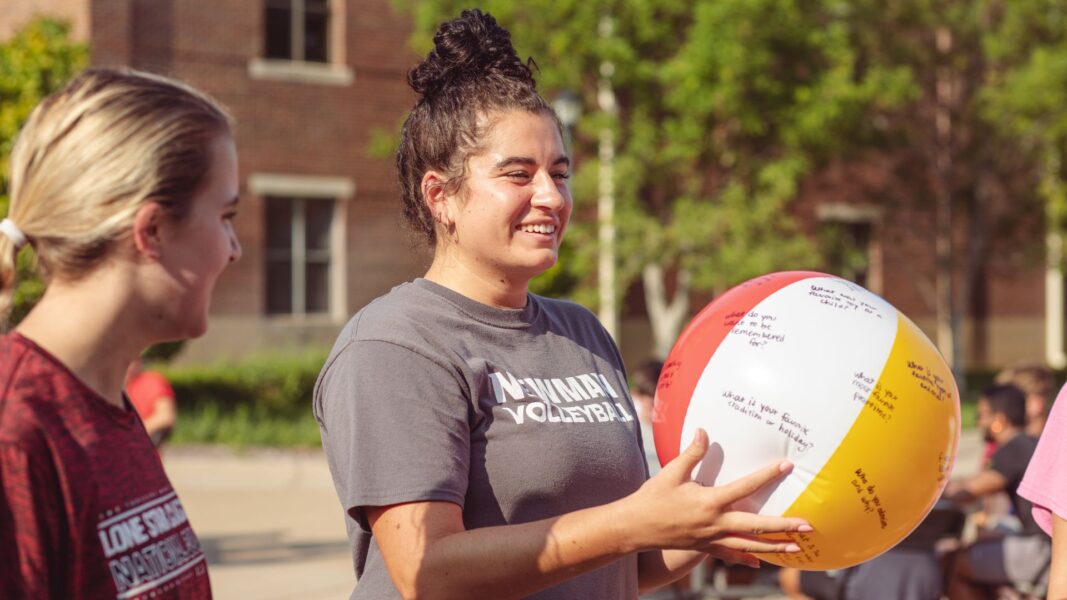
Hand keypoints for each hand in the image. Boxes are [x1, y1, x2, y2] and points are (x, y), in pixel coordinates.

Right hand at [622, 428, 810, 556]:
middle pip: (757, 526)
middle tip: (808, 525)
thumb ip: (691, 453)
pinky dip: (746, 558)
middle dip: (784, 526)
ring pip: (749, 545)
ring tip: (797, 548)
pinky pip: (730, 555)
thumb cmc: (652, 498)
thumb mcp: (671, 472)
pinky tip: (758, 563)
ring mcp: (711, 540)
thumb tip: (703, 431)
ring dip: (775, 547)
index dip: (767, 475)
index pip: (745, 487)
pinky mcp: (704, 549)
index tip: (786, 466)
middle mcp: (715, 524)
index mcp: (709, 502)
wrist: (634, 528)